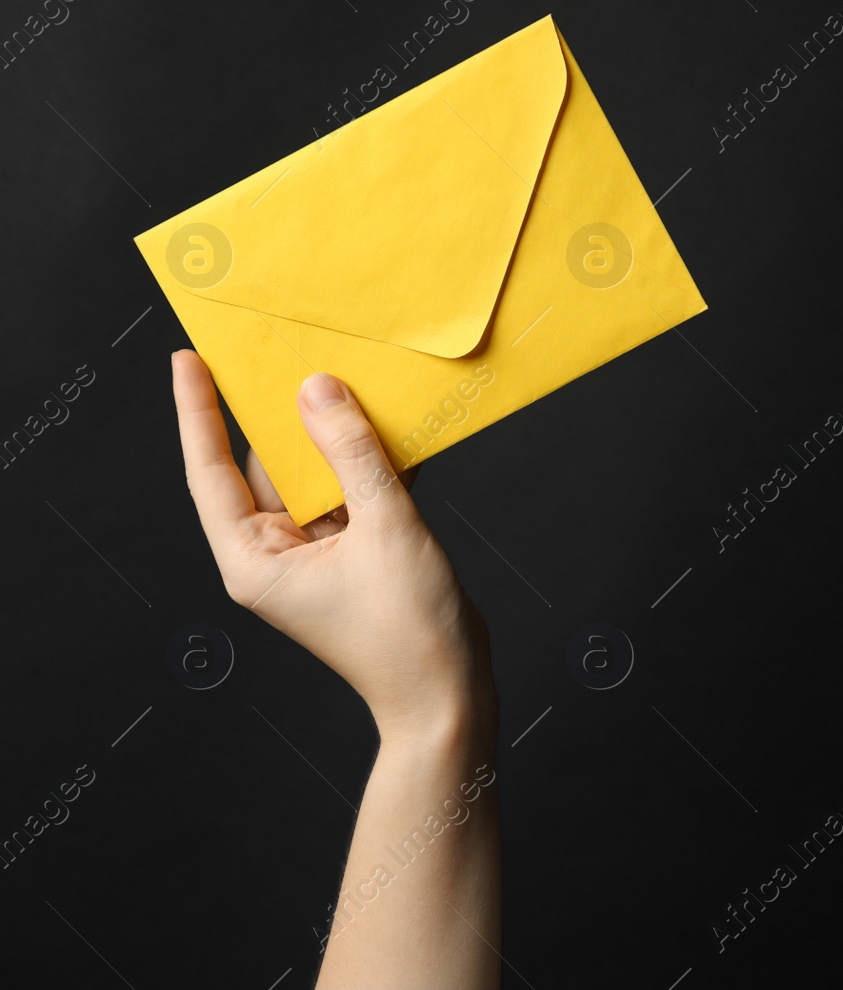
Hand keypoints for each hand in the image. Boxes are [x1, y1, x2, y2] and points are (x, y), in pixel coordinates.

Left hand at [170, 349, 496, 743]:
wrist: (450, 695)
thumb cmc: (409, 632)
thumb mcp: (384, 528)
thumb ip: (352, 454)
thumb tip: (317, 389)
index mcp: (254, 560)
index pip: (210, 472)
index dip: (199, 413)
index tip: (190, 359)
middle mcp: (275, 555)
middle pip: (265, 467)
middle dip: (278, 412)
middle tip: (282, 348)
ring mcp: (315, 554)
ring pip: (315, 475)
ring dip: (333, 433)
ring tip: (344, 373)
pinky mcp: (355, 552)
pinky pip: (351, 492)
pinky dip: (367, 460)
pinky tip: (388, 420)